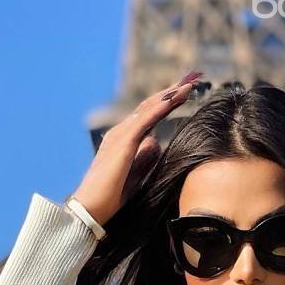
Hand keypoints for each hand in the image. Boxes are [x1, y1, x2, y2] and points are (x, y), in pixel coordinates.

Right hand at [70, 69, 203, 225]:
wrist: (91, 207)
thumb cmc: (110, 196)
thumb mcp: (135, 174)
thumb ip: (145, 157)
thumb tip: (156, 143)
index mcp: (123, 138)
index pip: (149, 114)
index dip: (167, 101)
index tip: (185, 91)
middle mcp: (121, 131)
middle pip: (151, 104)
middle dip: (173, 90)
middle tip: (193, 77)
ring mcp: (121, 134)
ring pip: (150, 107)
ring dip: (171, 94)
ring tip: (191, 83)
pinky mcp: (124, 142)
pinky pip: (146, 119)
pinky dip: (162, 106)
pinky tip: (175, 97)